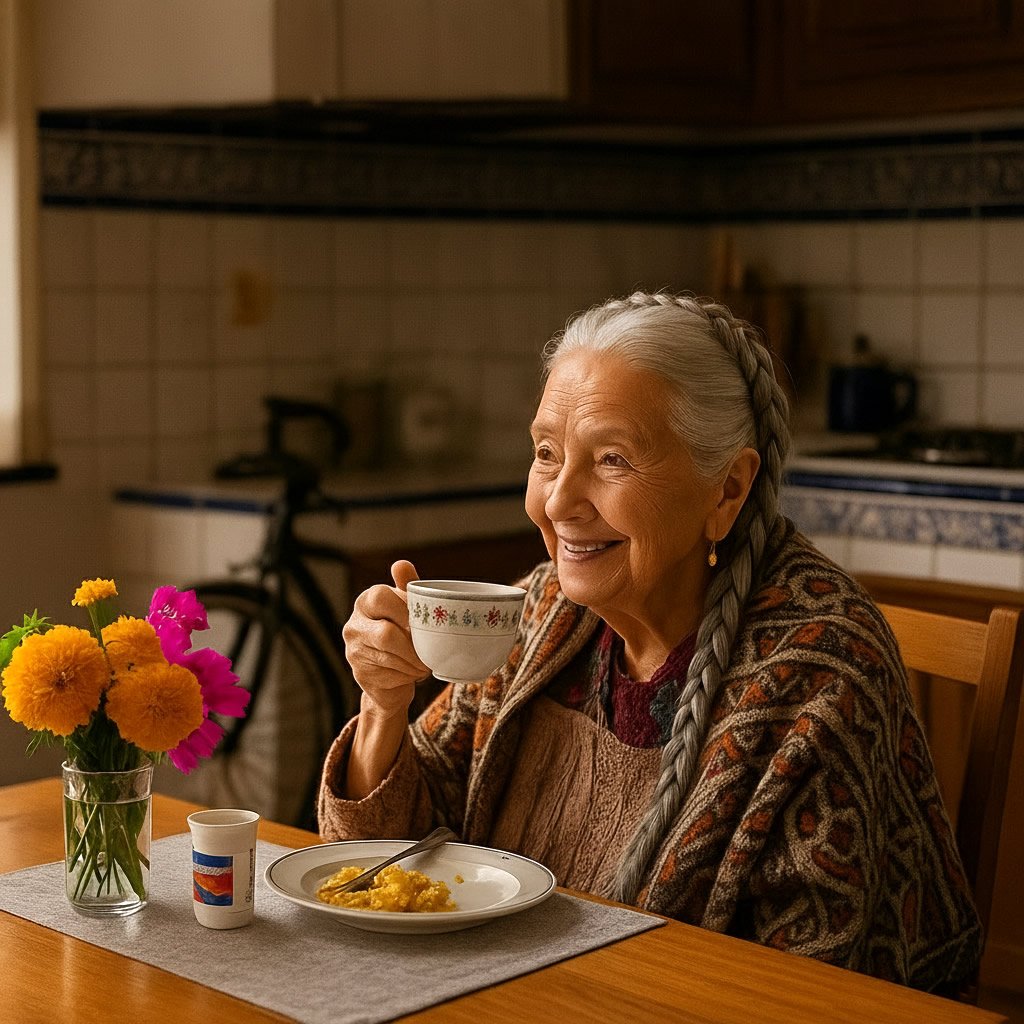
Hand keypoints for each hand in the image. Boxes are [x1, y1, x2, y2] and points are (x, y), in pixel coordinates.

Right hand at [342, 559, 430, 717]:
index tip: (422, 621)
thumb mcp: (407, 607)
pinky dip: (408, 676)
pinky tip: (413, 673)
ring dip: (414, 662)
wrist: (392, 673)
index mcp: (365, 602)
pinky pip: (390, 675)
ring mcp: (354, 652)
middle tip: (430, 650)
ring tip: (426, 662)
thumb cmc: (402, 632)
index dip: (404, 609)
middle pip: (385, 634)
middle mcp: (354, 625)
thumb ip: (407, 586)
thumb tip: (401, 565)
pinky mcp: (361, 675)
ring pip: (390, 658)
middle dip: (413, 645)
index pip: (380, 597)